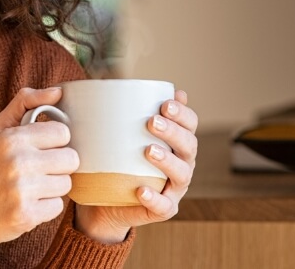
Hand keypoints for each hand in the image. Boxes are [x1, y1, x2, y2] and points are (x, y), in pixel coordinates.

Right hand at [0, 87, 78, 268]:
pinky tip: (27, 204)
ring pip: (66, 184)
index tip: (40, 149)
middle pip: (71, 159)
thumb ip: (25, 103)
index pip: (62, 133)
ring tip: (30, 188)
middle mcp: (18, 162)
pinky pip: (58, 206)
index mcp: (12, 138)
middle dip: (58, 166)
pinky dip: (45, 208)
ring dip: (52, 188)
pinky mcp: (27, 215)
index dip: (55, 142)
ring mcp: (23, 190)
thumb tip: (58, 91)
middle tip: (37, 171)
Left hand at [73, 89, 198, 243]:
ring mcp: (174, 188)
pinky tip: (141, 190)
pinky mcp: (163, 209)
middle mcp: (182, 163)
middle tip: (152, 122)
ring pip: (182, 174)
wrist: (105, 201)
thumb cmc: (115, 160)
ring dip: (168, 161)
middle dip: (174, 132)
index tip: (165, 103)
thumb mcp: (118, 134)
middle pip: (189, 146)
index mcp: (176, 142)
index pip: (190, 124)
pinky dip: (155, 198)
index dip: (183, 113)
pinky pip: (164, 206)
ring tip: (148, 151)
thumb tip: (114, 84)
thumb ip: (122, 112)